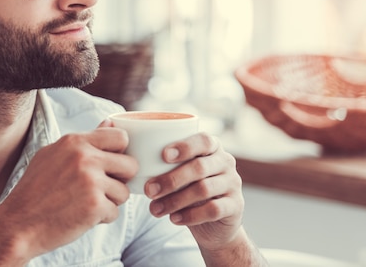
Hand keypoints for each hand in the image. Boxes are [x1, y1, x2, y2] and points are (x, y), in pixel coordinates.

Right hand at [0, 126, 137, 258]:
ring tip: (85, 203)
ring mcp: (91, 181)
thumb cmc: (35, 190)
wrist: (18, 224)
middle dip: (120, 179)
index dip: (120, 152)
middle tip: (101, 189)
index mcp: (74, 141)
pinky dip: (101, 218)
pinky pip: (115, 212)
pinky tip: (81, 216)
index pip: (120, 137)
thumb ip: (83, 141)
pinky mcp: (94, 205)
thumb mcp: (53, 155)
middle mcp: (85, 157)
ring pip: (124, 191)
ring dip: (110, 201)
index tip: (109, 165)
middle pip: (130, 164)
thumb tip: (110, 122)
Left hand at [143, 133, 244, 250]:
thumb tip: (130, 162)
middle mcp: (226, 162)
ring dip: (175, 200)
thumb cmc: (189, 190)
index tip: (162, 155)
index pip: (203, 140)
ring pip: (203, 189)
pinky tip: (174, 219)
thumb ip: (164, 164)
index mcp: (212, 147)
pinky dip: (190, 215)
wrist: (215, 224)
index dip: (184, 146)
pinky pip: (213, 209)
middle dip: (171, 179)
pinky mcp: (236, 206)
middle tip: (149, 190)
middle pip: (199, 167)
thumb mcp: (179, 173)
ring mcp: (233, 184)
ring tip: (155, 209)